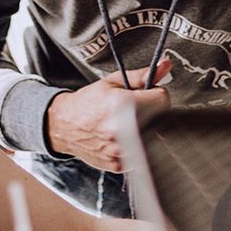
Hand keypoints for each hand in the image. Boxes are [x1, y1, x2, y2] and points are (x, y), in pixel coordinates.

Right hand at [46, 59, 172, 172]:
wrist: (64, 125)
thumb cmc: (87, 103)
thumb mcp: (112, 82)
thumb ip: (142, 76)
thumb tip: (165, 65)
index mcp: (122, 106)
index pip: (162, 100)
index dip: (155, 95)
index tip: (146, 96)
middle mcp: (121, 130)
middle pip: (159, 119)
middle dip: (150, 112)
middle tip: (132, 110)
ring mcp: (120, 150)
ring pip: (151, 137)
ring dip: (143, 130)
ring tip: (125, 124)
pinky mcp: (118, 164)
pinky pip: (140, 153)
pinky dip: (134, 145)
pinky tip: (120, 138)